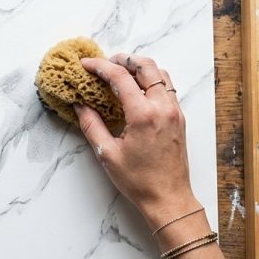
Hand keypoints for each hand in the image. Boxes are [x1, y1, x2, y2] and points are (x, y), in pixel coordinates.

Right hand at [75, 54, 200, 228]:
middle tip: (104, 63)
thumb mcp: (106, 154)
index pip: (120, 77)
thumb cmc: (139, 181)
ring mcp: (175, 111)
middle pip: (146, 65)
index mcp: (143, 115)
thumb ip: (91, 124)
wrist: (168, 198)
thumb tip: (79, 104)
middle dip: (123, 59)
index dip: (100, 66)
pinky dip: (151, 80)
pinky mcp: (179, 118)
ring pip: (160, 73)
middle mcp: (163, 108)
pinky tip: (136, 90)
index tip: (85, 64)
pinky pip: (167, 87)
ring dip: (139, 67)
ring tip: (120, 73)